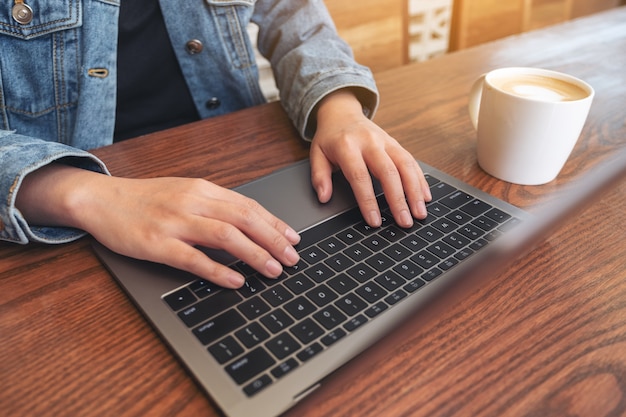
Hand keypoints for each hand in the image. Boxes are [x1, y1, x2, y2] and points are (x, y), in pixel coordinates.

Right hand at [16, 164, 300, 287]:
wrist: (102, 199)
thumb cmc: (146, 199)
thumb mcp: (185, 192)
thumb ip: (215, 205)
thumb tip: (250, 223)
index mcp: (202, 189)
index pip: (248, 206)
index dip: (274, 223)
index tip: (293, 238)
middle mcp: (193, 202)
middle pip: (244, 219)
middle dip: (273, 240)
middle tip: (292, 258)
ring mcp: (175, 222)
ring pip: (225, 236)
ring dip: (254, 254)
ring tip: (274, 270)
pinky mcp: (157, 243)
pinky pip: (193, 258)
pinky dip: (218, 270)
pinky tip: (236, 280)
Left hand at [310, 89, 431, 227]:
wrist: (342, 113)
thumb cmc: (330, 138)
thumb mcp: (316, 154)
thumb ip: (319, 176)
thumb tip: (324, 198)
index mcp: (347, 146)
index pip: (360, 177)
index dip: (368, 200)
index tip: (375, 221)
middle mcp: (370, 142)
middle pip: (388, 172)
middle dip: (398, 199)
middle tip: (404, 221)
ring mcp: (386, 141)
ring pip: (405, 166)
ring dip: (415, 191)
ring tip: (420, 213)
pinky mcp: (396, 144)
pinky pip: (411, 161)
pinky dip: (420, 179)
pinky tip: (425, 196)